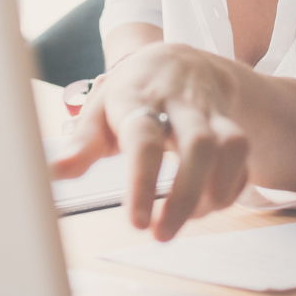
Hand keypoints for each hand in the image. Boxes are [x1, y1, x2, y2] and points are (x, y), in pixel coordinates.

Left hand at [49, 43, 249, 240]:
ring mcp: (210, 112)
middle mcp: (179, 103)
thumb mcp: (99, 112)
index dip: (142, 182)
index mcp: (138, 99)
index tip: (136, 224)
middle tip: (163, 236)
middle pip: (199, 145)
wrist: (178, 60)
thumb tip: (52, 172)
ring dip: (216, 192)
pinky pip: (243, 156)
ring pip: (231, 146)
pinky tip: (211, 203)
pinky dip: (233, 185)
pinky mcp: (232, 122)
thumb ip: (80, 144)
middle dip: (186, 197)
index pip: (144, 139)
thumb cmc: (131, 92)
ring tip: (191, 219)